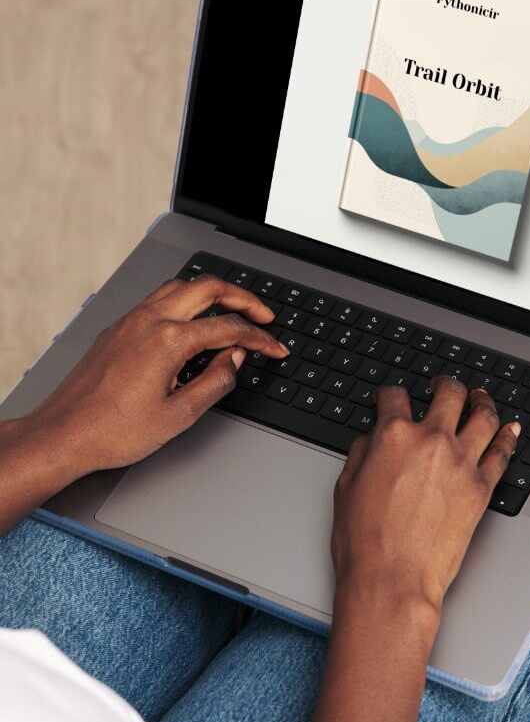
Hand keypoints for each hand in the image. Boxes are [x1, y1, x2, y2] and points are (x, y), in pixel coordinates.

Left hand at [24, 274, 286, 475]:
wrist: (63, 435)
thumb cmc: (112, 431)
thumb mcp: (179, 416)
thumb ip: (215, 382)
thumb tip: (234, 360)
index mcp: (168, 340)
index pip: (229, 329)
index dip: (260, 338)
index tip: (274, 348)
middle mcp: (148, 321)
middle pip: (208, 287)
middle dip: (243, 298)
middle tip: (263, 315)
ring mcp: (130, 321)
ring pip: (180, 286)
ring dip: (212, 293)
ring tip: (231, 309)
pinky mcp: (117, 329)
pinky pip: (158, 299)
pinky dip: (184, 301)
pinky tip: (190, 321)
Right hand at [331, 375, 520, 638]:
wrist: (392, 578)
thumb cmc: (364, 542)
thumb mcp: (346, 487)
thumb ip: (361, 453)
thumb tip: (371, 440)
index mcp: (393, 435)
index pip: (394, 396)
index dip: (388, 393)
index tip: (388, 397)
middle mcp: (432, 441)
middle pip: (449, 393)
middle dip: (444, 383)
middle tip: (442, 384)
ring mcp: (462, 462)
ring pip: (484, 415)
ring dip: (482, 401)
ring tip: (480, 398)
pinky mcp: (482, 488)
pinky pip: (503, 452)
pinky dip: (509, 436)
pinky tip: (511, 429)